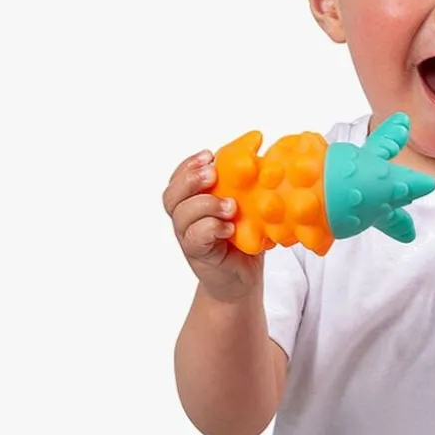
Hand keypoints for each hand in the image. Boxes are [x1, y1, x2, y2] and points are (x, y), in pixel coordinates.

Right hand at [162, 151, 262, 303]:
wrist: (243, 279)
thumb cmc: (244, 240)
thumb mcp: (244, 209)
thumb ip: (243, 188)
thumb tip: (262, 158)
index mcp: (192, 202)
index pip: (178, 178)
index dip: (188, 165)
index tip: (209, 155)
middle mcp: (185, 219)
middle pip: (171, 195)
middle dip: (190, 180)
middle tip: (213, 175)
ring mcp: (188, 237)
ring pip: (181, 214)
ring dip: (205, 204)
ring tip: (230, 206)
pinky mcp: (198, 254)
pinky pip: (194, 237)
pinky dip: (210, 228)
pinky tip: (229, 228)